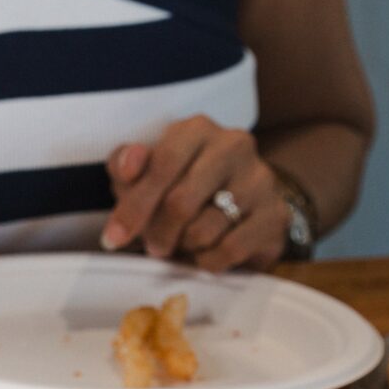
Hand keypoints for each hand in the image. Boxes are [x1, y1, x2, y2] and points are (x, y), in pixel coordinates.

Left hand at [101, 117, 288, 272]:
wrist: (243, 197)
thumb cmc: (182, 180)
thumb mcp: (146, 168)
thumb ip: (127, 164)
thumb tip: (129, 164)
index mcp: (197, 129)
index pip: (162, 164)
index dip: (135, 204)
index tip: (113, 237)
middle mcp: (233, 145)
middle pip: (181, 202)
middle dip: (157, 232)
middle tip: (151, 247)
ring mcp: (260, 179)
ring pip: (204, 230)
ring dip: (183, 245)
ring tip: (181, 242)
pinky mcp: (275, 214)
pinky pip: (230, 249)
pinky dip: (208, 260)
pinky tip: (203, 254)